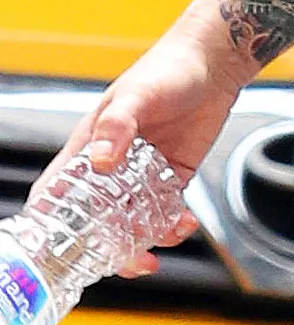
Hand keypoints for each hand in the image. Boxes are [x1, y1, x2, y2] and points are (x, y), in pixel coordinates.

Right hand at [30, 30, 243, 277]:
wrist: (212, 64)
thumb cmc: (167, 69)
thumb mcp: (138, 95)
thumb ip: (118, 126)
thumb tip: (101, 161)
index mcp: (90, 144)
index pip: (57, 189)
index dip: (50, 221)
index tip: (56, 250)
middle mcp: (113, 164)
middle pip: (96, 217)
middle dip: (106, 246)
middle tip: (127, 260)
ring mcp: (142, 173)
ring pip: (132, 221)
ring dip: (144, 240)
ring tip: (162, 243)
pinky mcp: (173, 175)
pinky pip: (166, 211)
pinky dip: (173, 225)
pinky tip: (185, 222)